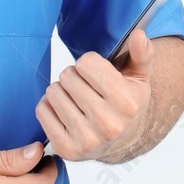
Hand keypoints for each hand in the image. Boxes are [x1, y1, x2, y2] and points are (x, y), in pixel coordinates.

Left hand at [37, 28, 152, 161]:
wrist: (122, 141)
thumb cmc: (127, 103)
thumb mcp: (140, 77)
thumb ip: (142, 53)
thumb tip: (139, 35)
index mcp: (126, 103)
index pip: (86, 63)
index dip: (89, 64)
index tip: (96, 74)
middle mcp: (108, 124)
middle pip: (68, 76)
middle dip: (74, 76)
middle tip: (85, 87)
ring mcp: (86, 139)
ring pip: (53, 92)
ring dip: (62, 91)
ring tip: (76, 99)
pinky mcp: (66, 149)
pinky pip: (42, 110)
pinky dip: (49, 106)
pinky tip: (65, 112)